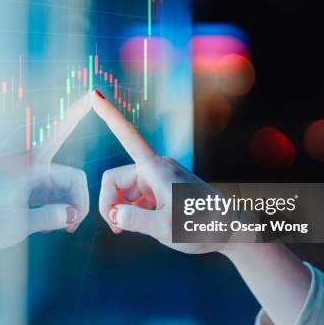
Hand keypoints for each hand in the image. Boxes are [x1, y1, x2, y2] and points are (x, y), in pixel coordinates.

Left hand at [0, 93, 91, 250]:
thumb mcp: (14, 228)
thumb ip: (47, 218)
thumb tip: (72, 214)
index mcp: (26, 166)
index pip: (58, 134)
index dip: (76, 114)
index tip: (94, 93)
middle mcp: (33, 165)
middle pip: (75, 179)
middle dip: (79, 202)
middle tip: (71, 227)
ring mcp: (35, 175)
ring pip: (70, 188)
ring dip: (70, 209)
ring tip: (57, 228)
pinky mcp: (35, 185)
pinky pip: (61, 194)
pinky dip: (62, 210)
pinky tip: (50, 224)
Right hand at [92, 90, 220, 253]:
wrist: (229, 230)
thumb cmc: (202, 227)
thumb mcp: (167, 229)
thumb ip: (137, 221)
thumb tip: (115, 215)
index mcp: (156, 169)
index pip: (127, 136)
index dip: (109, 116)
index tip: (94, 94)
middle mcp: (156, 167)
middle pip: (116, 178)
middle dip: (110, 202)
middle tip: (117, 228)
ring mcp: (159, 176)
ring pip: (124, 188)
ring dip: (122, 208)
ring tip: (130, 229)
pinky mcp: (162, 186)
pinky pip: (136, 194)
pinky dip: (132, 208)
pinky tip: (142, 222)